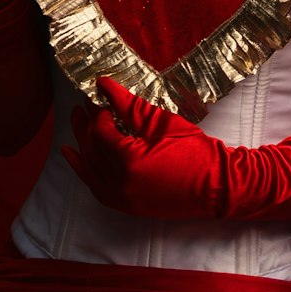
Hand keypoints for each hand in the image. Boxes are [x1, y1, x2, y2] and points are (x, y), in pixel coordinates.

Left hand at [62, 76, 290, 222]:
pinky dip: (83, 170)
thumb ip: (131, 107)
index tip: (99, 93)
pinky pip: (95, 187)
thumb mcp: (163, 124)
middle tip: (83, 103)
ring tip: (76, 121)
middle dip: (86, 124)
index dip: (98, 111)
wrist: (218, 187)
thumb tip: (105, 85)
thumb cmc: (196, 152)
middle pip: (92, 149)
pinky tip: (72, 155)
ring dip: (82, 144)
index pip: (101, 132)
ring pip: (90, 168)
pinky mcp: (126, 206)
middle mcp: (119, 185)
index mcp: (129, 162)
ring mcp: (121, 199)